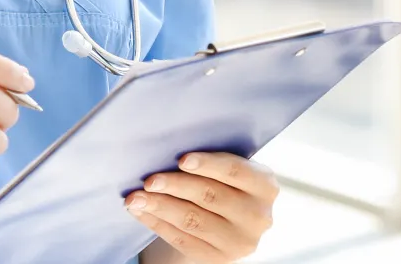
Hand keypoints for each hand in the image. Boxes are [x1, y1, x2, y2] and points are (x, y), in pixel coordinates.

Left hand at [125, 152, 277, 261]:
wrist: (228, 224)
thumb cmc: (224, 184)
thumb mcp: (230, 171)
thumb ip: (212, 161)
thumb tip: (168, 148)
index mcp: (265, 185)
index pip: (235, 170)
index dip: (208, 164)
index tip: (181, 159)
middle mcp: (258, 216)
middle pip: (210, 196)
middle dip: (175, 186)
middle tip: (148, 180)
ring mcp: (240, 242)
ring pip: (192, 220)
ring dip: (160, 207)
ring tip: (135, 197)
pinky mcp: (218, 258)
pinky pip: (182, 239)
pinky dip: (158, 223)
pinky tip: (141, 212)